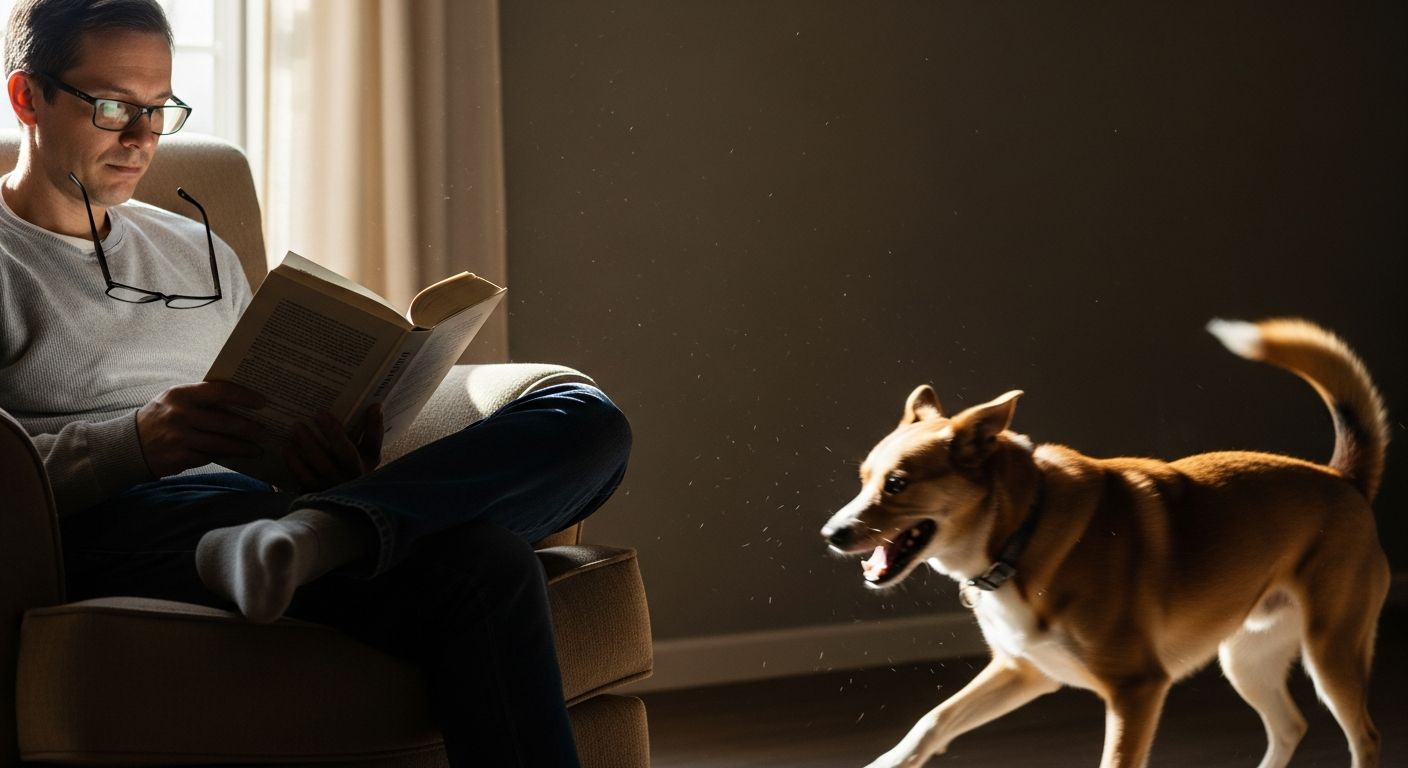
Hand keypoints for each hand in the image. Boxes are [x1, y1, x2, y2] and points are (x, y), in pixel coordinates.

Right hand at [135, 381, 268, 477]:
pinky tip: (236, 455)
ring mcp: (179, 438)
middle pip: (226, 422)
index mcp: (181, 394)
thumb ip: (201, 397)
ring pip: (221, 444)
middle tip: (266, 432)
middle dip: (251, 428)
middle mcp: (180, 415)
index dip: (244, 396)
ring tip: (257, 448)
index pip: (220, 391)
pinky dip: (225, 455)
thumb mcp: (175, 399)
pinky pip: (210, 457)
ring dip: (243, 447)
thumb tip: (240, 400)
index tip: (262, 403)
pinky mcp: (179, 458)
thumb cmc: (161, 416)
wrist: (130, 444)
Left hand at [284, 404, 383, 491]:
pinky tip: (288, 447)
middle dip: (334, 434)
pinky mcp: (319, 493)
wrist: (332, 498)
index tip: (374, 406)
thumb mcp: (356, 452)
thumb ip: (355, 432)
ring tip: (297, 426)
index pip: (374, 443)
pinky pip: (306, 478)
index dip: (375, 426)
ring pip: (324, 467)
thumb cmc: (342, 465)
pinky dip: (296, 462)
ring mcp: (337, 485)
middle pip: (348, 455)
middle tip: (318, 414)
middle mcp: (355, 474)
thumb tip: (357, 404)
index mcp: (367, 461)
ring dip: (310, 445)